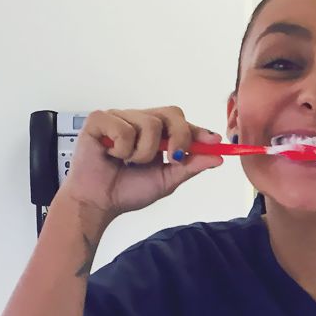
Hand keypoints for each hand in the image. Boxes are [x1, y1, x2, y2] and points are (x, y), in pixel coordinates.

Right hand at [63, 106, 223, 217]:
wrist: (98, 202)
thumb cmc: (126, 191)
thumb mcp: (166, 181)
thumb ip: (190, 167)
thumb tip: (217, 157)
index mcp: (156, 134)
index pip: (181, 122)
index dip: (198, 131)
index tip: (214, 141)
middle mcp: (139, 121)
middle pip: (171, 113)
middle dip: (178, 138)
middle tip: (172, 158)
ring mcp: (120, 118)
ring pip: (149, 123)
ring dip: (144, 153)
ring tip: (129, 162)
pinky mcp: (100, 119)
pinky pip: (124, 128)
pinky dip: (122, 148)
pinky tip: (112, 155)